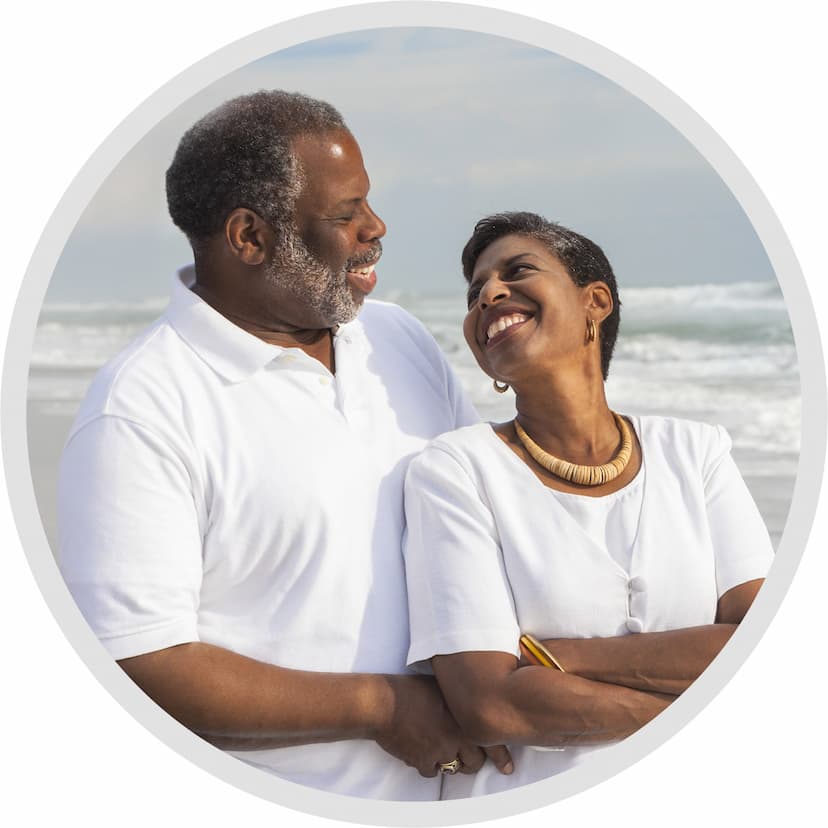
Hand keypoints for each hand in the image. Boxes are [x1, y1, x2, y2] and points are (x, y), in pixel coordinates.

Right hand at [375, 675, 511, 776]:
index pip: (490, 742)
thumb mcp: (442, 686)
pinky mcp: (422, 761)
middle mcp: (456, 735)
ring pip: (454, 768)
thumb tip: (473, 700)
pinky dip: (429, 764)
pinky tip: (423, 752)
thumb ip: (460, 698)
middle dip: (471, 760)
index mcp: (464, 716)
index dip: (500, 756)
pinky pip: (432, 771)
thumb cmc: (410, 688)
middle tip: (469, 757)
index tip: (507, 766)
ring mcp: (439, 750)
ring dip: (450, 762)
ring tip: (444, 751)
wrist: (383, 702)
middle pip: (474, 762)